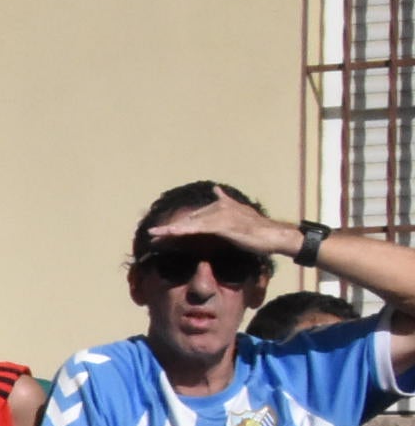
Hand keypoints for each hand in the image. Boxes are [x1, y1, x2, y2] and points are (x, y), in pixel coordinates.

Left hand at [147, 191, 298, 259]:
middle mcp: (219, 207)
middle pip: (189, 218)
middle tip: (151, 235)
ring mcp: (220, 215)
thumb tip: (216, 189)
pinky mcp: (222, 224)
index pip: (195, 216)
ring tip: (154, 234)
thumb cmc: (258, 229)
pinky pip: (198, 228)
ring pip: (190, 222)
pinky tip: (171, 232)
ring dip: (171, 229)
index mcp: (221, 206)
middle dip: (170, 228)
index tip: (162, 231)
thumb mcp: (240, 214)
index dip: (179, 224)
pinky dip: (184, 229)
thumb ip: (226, 203)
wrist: (274, 235)